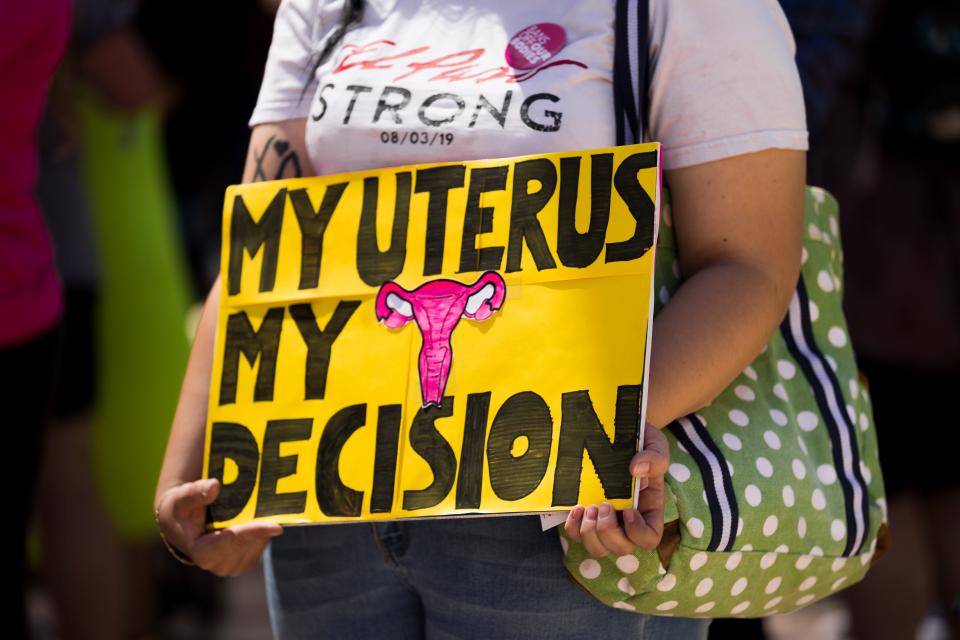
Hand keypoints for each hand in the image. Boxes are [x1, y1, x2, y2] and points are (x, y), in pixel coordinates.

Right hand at [156, 478, 282, 575]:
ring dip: (264, 527)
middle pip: (250, 543)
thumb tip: (214, 486)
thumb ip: (196, 493)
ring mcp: (233, 565)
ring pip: (258, 545)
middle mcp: (218, 565)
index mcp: (202, 554)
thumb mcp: (182, 498)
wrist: (182, 523)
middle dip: (263, 527)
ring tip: (266, 506)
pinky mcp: (244, 561)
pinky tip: (262, 515)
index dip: (254, 533)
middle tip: (280, 507)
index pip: (233, 541)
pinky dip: (264, 530)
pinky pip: (261, 545)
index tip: (277, 526)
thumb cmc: (181, 509)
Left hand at [564, 425, 669, 556]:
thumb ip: (655, 457)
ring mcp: (604, 520)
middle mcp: (627, 521)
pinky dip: (573, 527)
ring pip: (598, 548)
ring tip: (588, 508)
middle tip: (603, 505)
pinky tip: (575, 508)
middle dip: (609, 532)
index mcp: (648, 510)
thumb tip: (636, 470)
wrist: (617, 431)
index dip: (637, 532)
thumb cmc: (640, 442)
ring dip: (590, 533)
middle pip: (621, 548)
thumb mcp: (655, 444)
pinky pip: (576, 535)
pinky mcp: (584, 514)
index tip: (628, 510)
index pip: (649, 539)